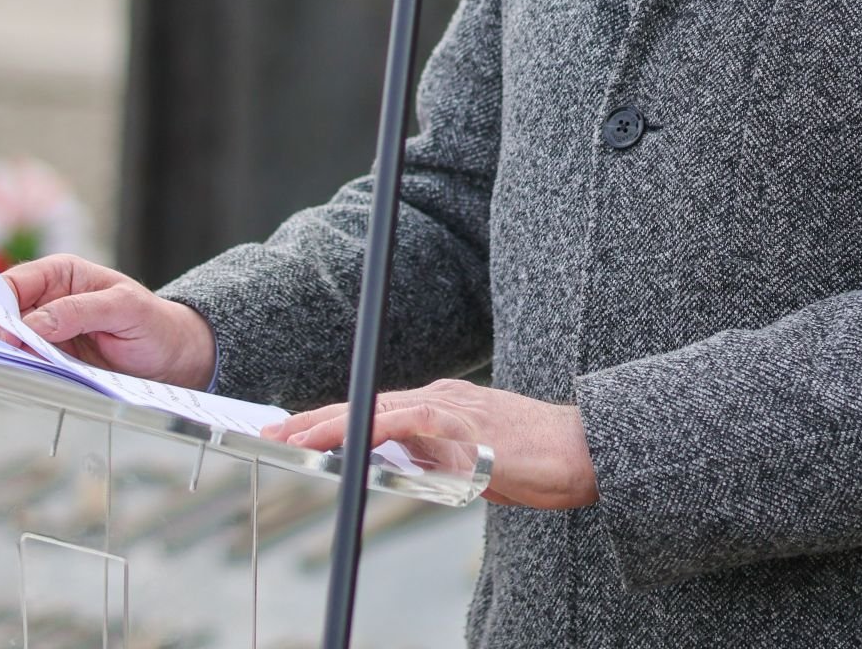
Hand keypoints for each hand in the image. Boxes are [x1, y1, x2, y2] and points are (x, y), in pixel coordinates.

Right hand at [0, 255, 216, 390]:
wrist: (171, 357)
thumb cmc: (153, 323)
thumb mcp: (124, 309)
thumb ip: (79, 311)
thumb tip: (33, 323)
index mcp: (62, 273)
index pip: (16, 282)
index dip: (3, 305)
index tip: (9, 334)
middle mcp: (50, 299)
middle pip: (7, 313)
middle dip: (8, 335)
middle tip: (22, 355)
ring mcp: (49, 331)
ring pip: (14, 342)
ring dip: (19, 356)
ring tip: (40, 366)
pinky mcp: (54, 358)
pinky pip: (30, 363)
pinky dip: (30, 370)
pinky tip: (44, 374)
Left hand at [263, 379, 598, 509]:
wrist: (588, 452)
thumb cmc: (537, 462)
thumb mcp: (472, 463)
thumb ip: (435, 458)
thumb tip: (395, 463)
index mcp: (442, 406)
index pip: (374, 409)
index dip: (331, 419)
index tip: (293, 431)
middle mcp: (441, 398)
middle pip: (366, 402)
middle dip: (316, 418)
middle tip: (273, 430)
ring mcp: (454, 406)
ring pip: (379, 407)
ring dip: (334, 423)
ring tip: (295, 438)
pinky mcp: (468, 423)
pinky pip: (412, 420)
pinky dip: (377, 427)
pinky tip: (352, 437)